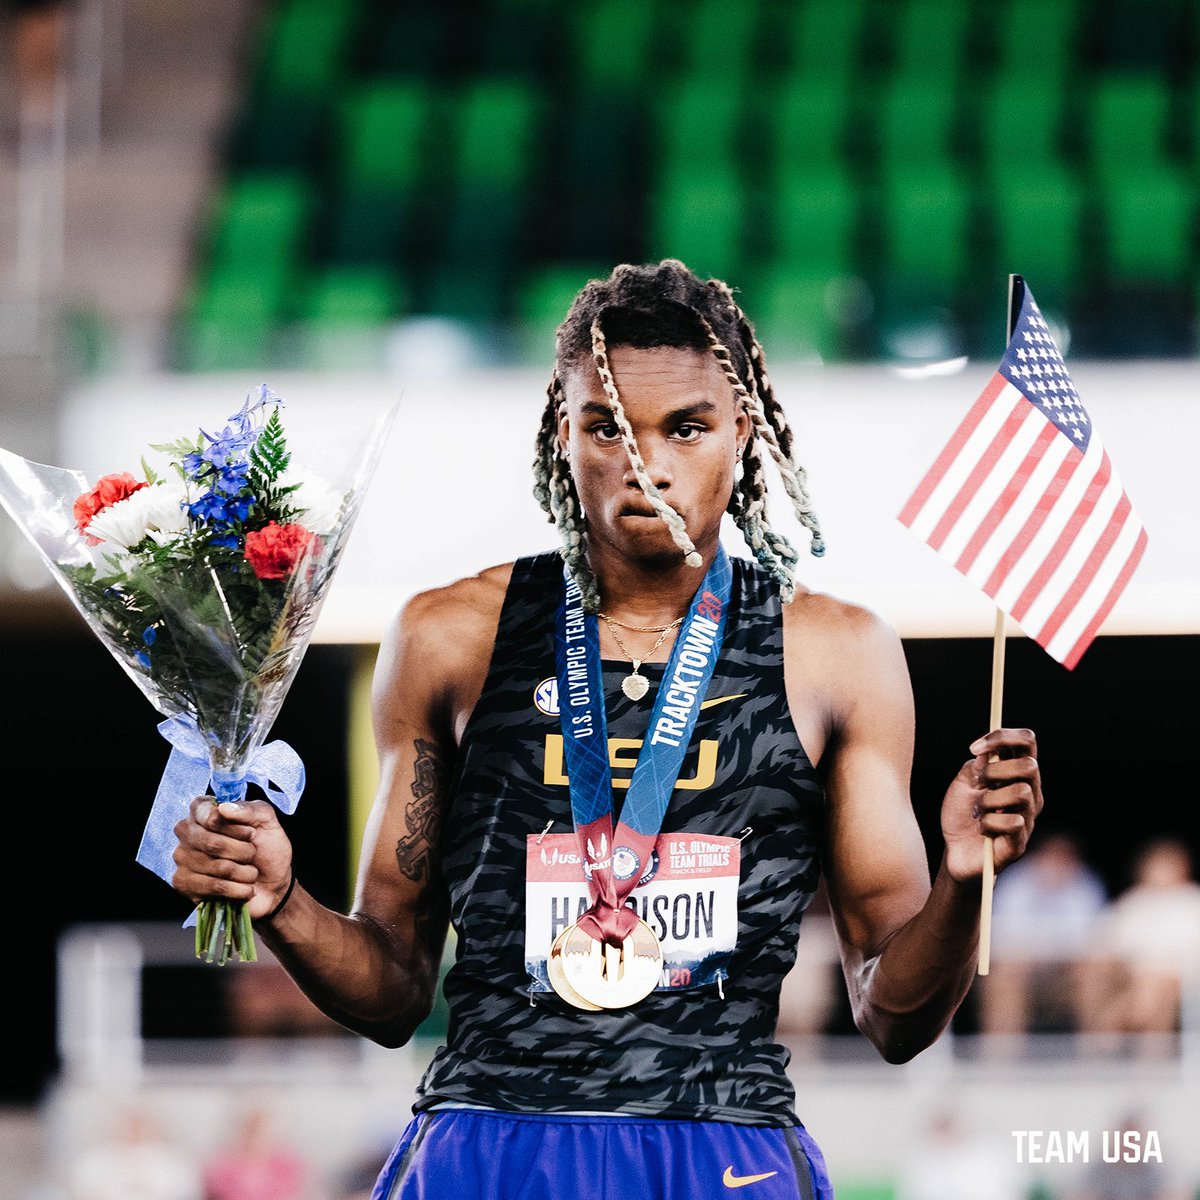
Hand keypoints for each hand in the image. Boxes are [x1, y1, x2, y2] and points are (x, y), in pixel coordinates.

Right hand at [172, 796, 293, 920]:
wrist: (272, 882)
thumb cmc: (266, 847)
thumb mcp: (267, 821)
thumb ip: (251, 809)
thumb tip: (223, 808)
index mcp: (203, 811)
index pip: (204, 812)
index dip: (232, 825)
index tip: (250, 833)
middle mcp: (187, 832)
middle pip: (211, 842)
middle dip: (242, 851)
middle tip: (252, 854)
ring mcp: (183, 858)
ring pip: (216, 866)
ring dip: (244, 872)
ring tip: (251, 873)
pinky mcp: (184, 884)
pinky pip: (213, 886)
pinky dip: (238, 888)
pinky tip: (245, 888)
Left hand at [940, 728, 1042, 882]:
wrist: (954, 852)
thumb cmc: (962, 815)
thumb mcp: (963, 784)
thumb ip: (976, 766)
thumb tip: (986, 751)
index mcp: (1016, 774)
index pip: (1027, 742)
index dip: (1004, 737)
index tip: (974, 747)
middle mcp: (1030, 792)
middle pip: (1030, 765)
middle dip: (997, 770)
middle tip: (979, 784)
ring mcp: (1028, 817)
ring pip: (1022, 792)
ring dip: (990, 799)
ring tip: (980, 811)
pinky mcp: (1021, 841)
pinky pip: (1014, 822)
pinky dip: (990, 823)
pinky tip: (983, 829)